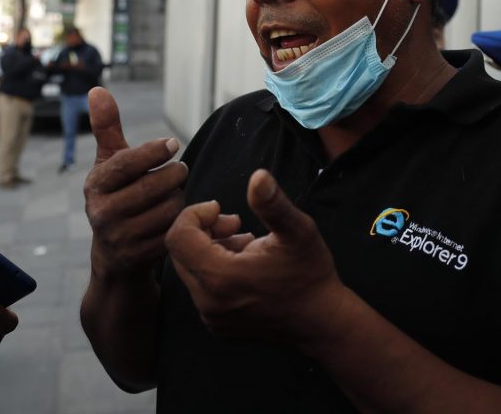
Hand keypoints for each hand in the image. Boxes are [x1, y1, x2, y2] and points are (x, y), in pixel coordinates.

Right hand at [84, 87, 187, 280]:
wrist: (115, 255)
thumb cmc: (117, 196)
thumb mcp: (109, 164)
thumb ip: (107, 128)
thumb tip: (96, 89)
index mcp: (95, 186)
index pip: (126, 164)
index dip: (152, 152)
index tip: (173, 143)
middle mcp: (101, 214)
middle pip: (153, 187)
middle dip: (173, 175)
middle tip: (180, 170)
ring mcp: (119, 238)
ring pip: (167, 210)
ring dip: (180, 198)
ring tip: (176, 193)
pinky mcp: (139, 258)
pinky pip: (174, 233)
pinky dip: (185, 221)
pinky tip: (186, 215)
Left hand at [165, 169, 342, 341]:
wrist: (322, 322)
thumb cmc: (311, 274)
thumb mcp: (298, 231)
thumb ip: (272, 203)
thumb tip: (258, 176)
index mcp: (220, 278)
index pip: (178, 236)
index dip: (195, 214)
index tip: (221, 209)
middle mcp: (208, 302)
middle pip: (180, 253)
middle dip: (203, 230)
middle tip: (236, 223)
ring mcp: (212, 317)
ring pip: (191, 270)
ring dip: (211, 249)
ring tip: (246, 243)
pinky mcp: (218, 325)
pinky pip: (202, 289)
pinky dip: (216, 270)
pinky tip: (246, 266)